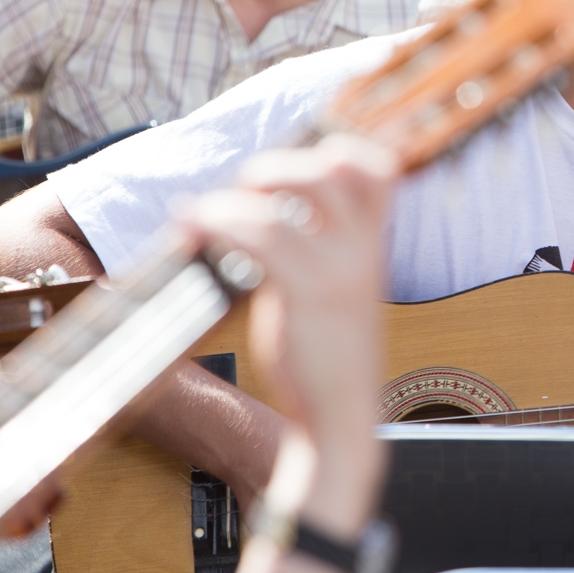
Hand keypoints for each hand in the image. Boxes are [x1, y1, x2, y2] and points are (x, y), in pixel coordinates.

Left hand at [175, 131, 397, 532]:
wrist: (339, 421)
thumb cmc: (324, 361)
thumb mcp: (330, 294)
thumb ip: (308, 252)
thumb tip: (252, 215)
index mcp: (372, 246)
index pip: (377, 168)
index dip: (336, 151)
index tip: (291, 168)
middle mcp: (362, 250)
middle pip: (332, 166)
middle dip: (275, 168)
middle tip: (241, 197)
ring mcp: (340, 271)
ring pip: (284, 202)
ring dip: (231, 201)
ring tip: (202, 217)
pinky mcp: (310, 296)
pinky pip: (261, 238)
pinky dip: (220, 225)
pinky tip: (196, 234)